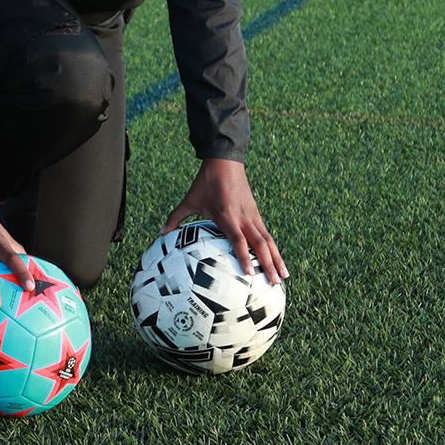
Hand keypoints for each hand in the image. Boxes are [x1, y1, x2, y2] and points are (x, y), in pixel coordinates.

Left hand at [162, 158, 287, 284]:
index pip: (238, 240)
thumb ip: (175, 218)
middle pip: (260, 244)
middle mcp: (243, 217)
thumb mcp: (189, 200)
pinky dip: (273, 248)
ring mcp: (252, 215)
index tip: (249, 273)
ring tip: (284, 277)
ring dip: (277, 259)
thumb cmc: (205, 182)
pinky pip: (267, 234)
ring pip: (268, 240)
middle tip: (275, 283)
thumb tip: (160, 234)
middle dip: (269, 264)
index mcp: (226, 216)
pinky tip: (278, 261)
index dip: (243, 256)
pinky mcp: (256, 212)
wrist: (225, 161)